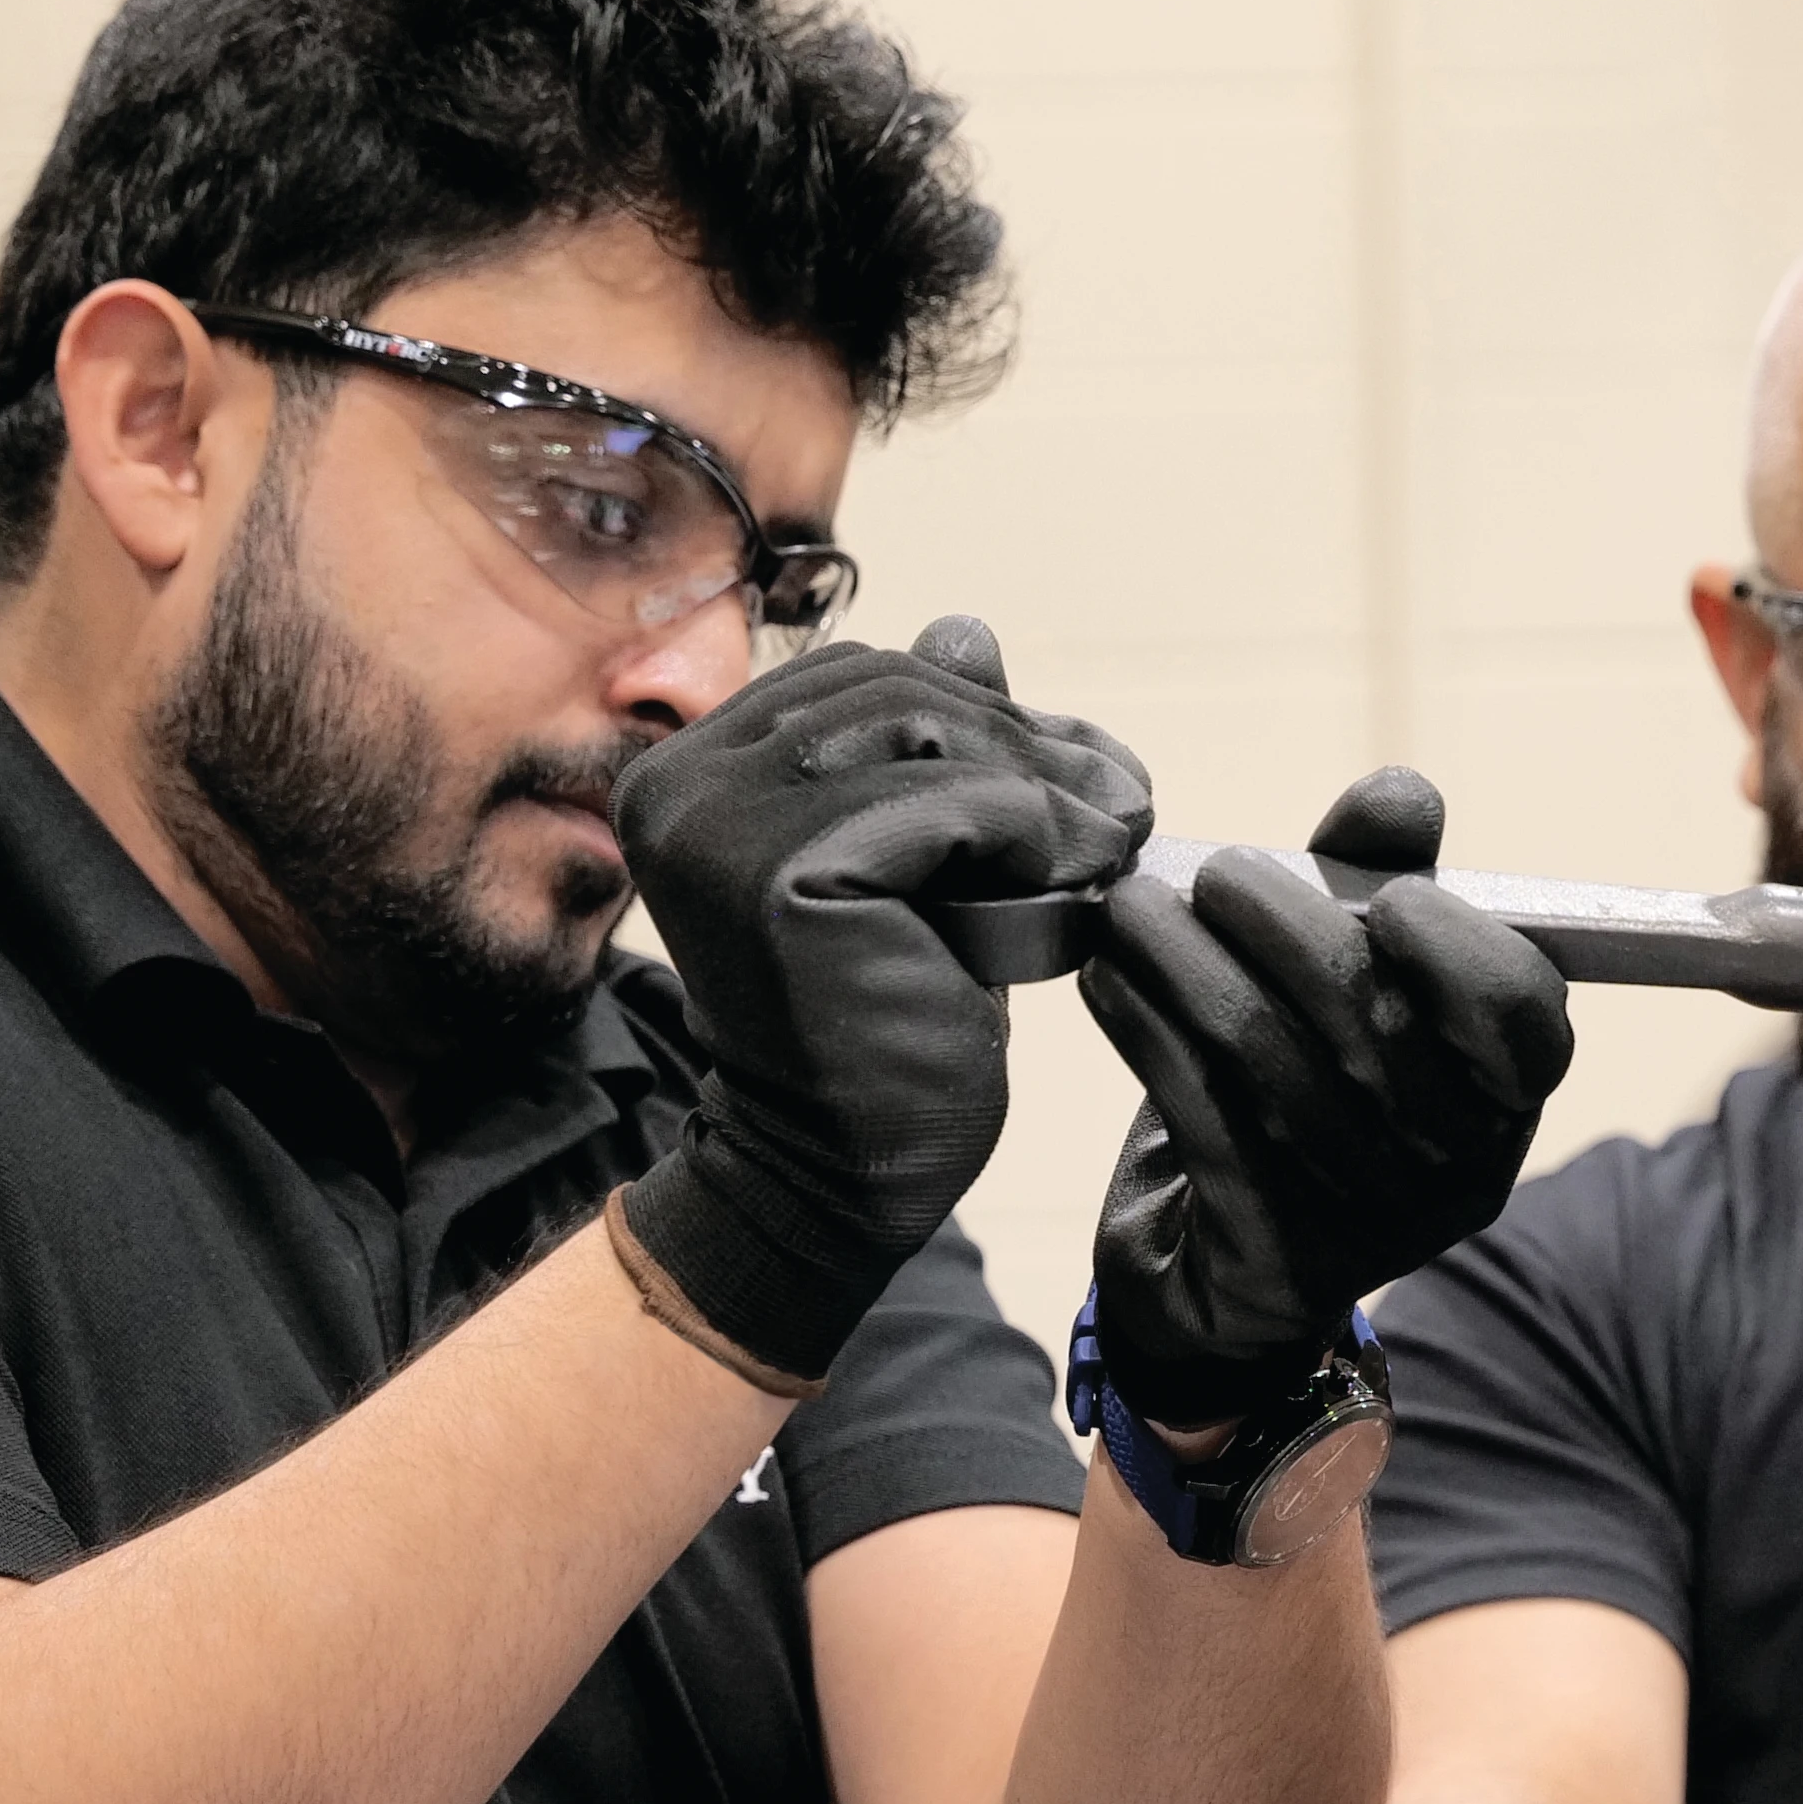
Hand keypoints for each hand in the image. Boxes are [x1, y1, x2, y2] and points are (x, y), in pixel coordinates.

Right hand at [611, 617, 1153, 1384]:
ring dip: (1046, 787)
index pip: (860, 678)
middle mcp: (678, 779)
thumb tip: (968, 628)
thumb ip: (923, 750)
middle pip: (894, 691)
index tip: (1083, 775)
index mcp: (689, 766)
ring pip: (930, 736)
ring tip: (1116, 842)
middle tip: (1124, 805)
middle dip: (1027, 743)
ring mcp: (718, 823)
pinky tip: (1085, 881)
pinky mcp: (780, 877)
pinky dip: (1036, 836)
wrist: (841, 1175)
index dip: (985, 713)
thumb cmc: (883, 1025)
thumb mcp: (913, 862)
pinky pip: (952, 806)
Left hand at [1079, 769, 1576, 1430]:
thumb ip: (1382, 874)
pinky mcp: (1277, 1250)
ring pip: (1272, 1063)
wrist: (1231, 1261)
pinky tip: (1109, 980)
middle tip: (1212, 875)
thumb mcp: (1356, 974)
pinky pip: (1204, 1115)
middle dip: (1280, 928)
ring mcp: (1375, 1219)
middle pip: (1375, 1026)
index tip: (1387, 898)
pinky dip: (1148, 1031)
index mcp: (1511, 1086)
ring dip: (1187, 966)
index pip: (1523, 1014)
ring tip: (1129, 910)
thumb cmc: (1310, 1082)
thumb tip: (1400, 796)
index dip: (1460, 951)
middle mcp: (1462, 1163)